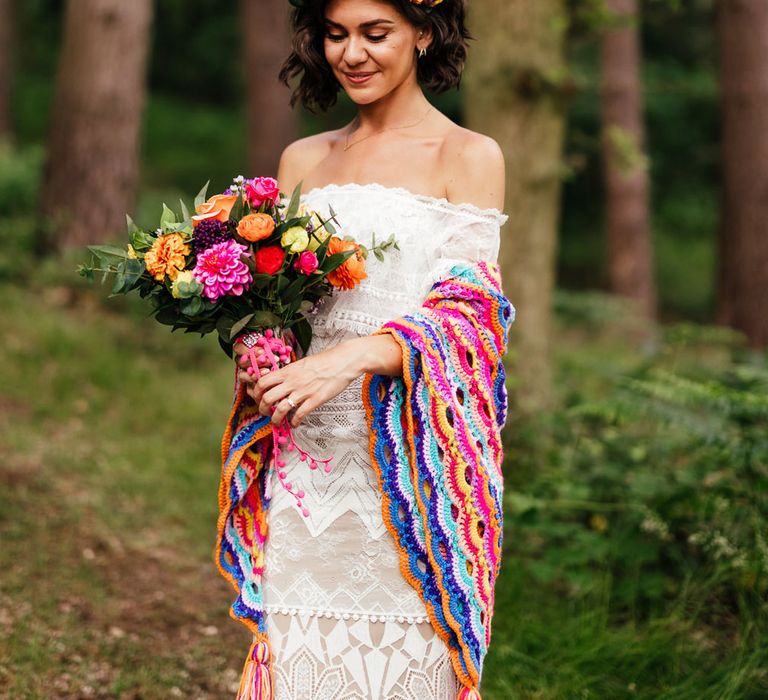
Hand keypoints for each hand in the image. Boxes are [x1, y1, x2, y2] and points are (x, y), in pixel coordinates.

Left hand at [234, 340, 361, 426]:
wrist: (342, 361)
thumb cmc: (324, 361)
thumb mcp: (302, 363)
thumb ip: (290, 373)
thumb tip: (281, 381)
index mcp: (288, 371)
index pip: (263, 382)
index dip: (256, 393)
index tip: (258, 398)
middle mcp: (292, 381)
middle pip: (267, 398)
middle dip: (262, 409)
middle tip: (265, 412)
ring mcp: (303, 391)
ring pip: (280, 409)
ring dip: (275, 419)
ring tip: (277, 422)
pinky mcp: (315, 400)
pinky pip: (300, 414)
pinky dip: (294, 422)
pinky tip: (295, 423)